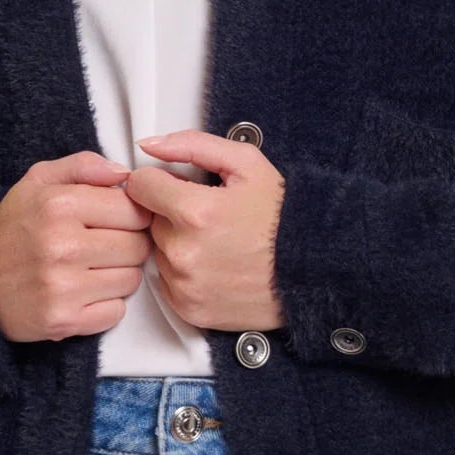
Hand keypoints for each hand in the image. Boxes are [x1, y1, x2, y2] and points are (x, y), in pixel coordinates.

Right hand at [0, 151, 153, 342]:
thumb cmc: (11, 229)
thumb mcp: (37, 182)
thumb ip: (83, 166)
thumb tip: (124, 173)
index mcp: (59, 205)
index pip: (133, 209)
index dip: (130, 214)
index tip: (115, 220)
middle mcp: (62, 246)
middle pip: (138, 245)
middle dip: (127, 244)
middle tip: (101, 245)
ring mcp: (63, 287)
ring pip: (131, 279)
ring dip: (118, 275)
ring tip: (89, 268)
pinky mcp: (63, 320)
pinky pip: (116, 312)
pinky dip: (106, 305)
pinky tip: (82, 293)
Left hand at [123, 130, 286, 332]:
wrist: (313, 270)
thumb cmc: (283, 217)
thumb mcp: (246, 164)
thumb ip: (192, 145)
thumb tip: (149, 145)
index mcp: (195, 212)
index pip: (141, 186)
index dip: (160, 181)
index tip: (179, 186)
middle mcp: (184, 253)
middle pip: (150, 219)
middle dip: (172, 212)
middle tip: (210, 216)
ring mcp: (186, 285)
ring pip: (158, 251)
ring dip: (178, 243)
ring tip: (217, 242)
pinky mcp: (189, 309)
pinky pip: (167, 282)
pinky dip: (184, 273)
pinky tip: (215, 265)